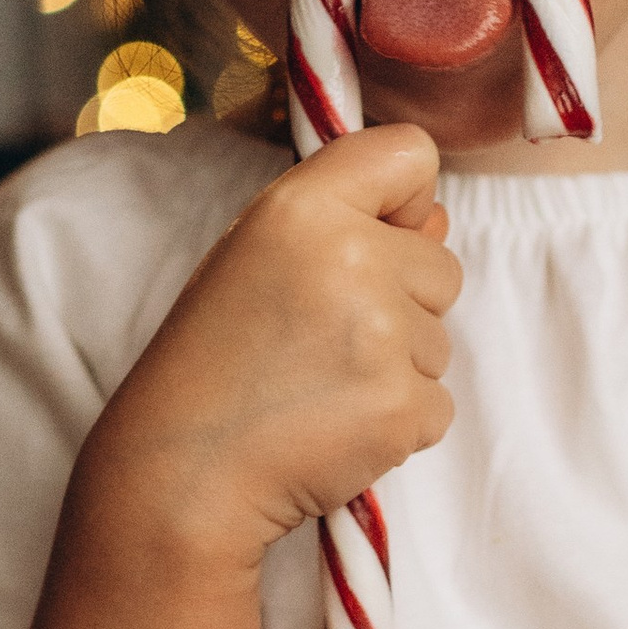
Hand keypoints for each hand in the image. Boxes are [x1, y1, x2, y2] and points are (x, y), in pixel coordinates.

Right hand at [80, 125, 458, 575]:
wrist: (185, 473)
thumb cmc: (212, 364)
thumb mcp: (253, 258)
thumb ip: (345, 221)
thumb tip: (435, 218)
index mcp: (303, 208)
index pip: (410, 154)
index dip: (403, 200)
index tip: (371, 238)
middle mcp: (351, 257)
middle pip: (442, 265)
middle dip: (401, 303)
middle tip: (320, 341)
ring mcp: (383, 336)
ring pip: (439, 341)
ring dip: (396, 368)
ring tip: (319, 387)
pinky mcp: (403, 407)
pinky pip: (436, 403)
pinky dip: (397, 422)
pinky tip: (335, 426)